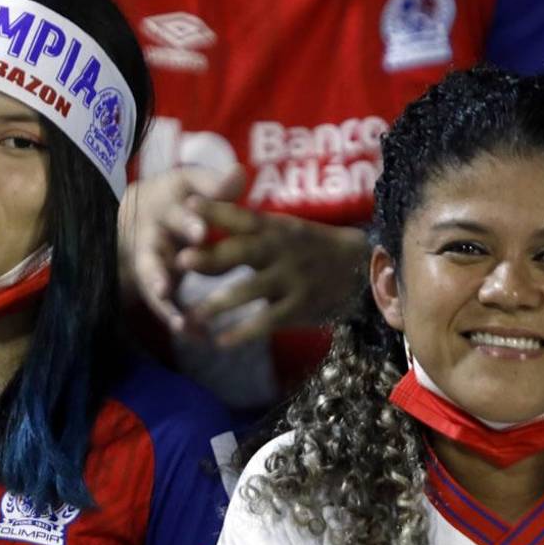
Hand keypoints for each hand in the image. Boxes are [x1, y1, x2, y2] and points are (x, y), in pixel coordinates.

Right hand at [120, 165, 244, 332]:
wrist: (140, 213)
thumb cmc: (176, 196)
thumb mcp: (192, 184)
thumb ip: (215, 184)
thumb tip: (239, 173)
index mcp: (163, 208)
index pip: (175, 213)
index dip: (187, 222)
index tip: (202, 231)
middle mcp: (150, 238)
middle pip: (150, 256)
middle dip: (158, 272)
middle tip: (166, 286)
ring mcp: (149, 264)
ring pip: (152, 286)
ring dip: (164, 305)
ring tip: (181, 324)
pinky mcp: (155, 284)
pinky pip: (164, 304)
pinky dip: (177, 319)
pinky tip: (194, 335)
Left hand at [174, 202, 367, 345]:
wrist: (362, 268)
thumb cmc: (308, 247)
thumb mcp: (283, 228)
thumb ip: (247, 226)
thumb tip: (201, 213)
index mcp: (275, 227)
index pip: (243, 215)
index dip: (217, 209)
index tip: (188, 202)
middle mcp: (282, 250)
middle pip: (244, 251)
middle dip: (212, 256)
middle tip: (181, 260)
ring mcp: (292, 279)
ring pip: (250, 291)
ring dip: (218, 303)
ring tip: (190, 315)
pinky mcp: (300, 306)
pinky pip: (268, 321)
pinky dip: (243, 333)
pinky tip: (220, 341)